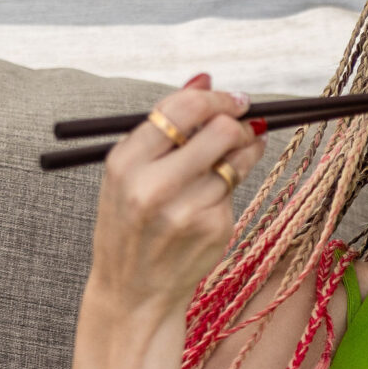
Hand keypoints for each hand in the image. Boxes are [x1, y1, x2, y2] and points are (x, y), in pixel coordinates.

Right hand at [85, 74, 264, 318]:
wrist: (132, 291)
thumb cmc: (130, 222)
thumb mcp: (128, 173)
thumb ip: (165, 125)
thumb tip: (206, 77)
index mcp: (124, 163)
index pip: (181, 109)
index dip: (216, 98)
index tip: (235, 99)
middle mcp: (153, 186)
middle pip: (219, 130)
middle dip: (237, 123)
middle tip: (241, 126)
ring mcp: (185, 210)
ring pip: (235, 159)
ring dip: (242, 153)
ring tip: (229, 161)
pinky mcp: (212, 229)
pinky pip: (235, 190)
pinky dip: (231, 187)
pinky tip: (210, 202)